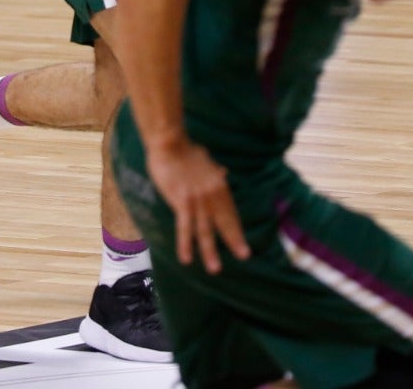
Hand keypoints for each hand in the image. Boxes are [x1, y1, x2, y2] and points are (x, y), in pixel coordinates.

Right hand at [147, 139, 248, 272]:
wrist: (169, 143)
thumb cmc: (185, 149)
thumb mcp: (206, 159)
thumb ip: (214, 169)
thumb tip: (223, 172)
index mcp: (219, 184)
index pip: (231, 212)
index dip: (237, 229)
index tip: (243, 243)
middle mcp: (212, 195)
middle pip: (224, 223)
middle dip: (233, 241)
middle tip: (243, 257)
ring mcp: (197, 201)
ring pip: (205, 230)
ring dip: (210, 250)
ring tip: (215, 268)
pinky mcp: (181, 202)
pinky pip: (184, 227)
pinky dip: (186, 244)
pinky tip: (186, 258)